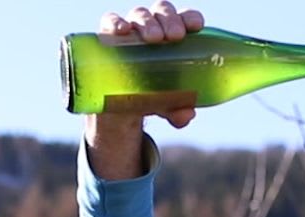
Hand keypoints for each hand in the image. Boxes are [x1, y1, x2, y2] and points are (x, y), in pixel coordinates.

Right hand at [99, 3, 206, 129]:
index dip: (190, 17)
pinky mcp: (108, 37)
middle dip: (170, 20)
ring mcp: (130, 30)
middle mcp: (153, 28)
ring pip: (140, 15)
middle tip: (175, 36)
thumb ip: (176, 109)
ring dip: (148, 22)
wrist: (117, 103)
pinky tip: (123, 30)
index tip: (196, 26)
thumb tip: (186, 115)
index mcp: (173, 36)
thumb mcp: (164, 103)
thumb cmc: (149, 92)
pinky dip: (116, 22)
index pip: (185, 18)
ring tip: (154, 38)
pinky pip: (110, 22)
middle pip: (163, 13)